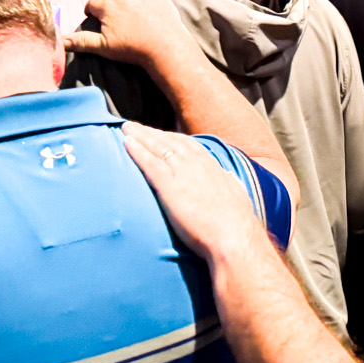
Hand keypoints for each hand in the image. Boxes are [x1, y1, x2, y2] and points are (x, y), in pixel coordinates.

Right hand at [69, 0, 197, 71]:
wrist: (165, 47)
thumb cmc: (132, 49)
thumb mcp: (103, 46)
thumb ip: (80, 41)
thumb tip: (60, 41)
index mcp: (106, 4)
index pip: (92, 3)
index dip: (92, 12)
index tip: (95, 19)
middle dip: (107, 4)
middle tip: (113, 18)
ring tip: (125, 8)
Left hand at [122, 122, 265, 260]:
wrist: (233, 236)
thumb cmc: (236, 223)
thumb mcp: (236, 193)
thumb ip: (227, 182)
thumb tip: (226, 177)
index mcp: (212, 166)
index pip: (189, 145)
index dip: (172, 138)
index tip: (161, 134)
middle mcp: (196, 164)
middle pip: (170, 141)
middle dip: (152, 132)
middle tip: (136, 126)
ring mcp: (182, 173)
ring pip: (157, 147)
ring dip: (140, 136)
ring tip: (127, 128)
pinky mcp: (169, 186)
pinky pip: (149, 163)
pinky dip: (137, 151)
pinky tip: (127, 143)